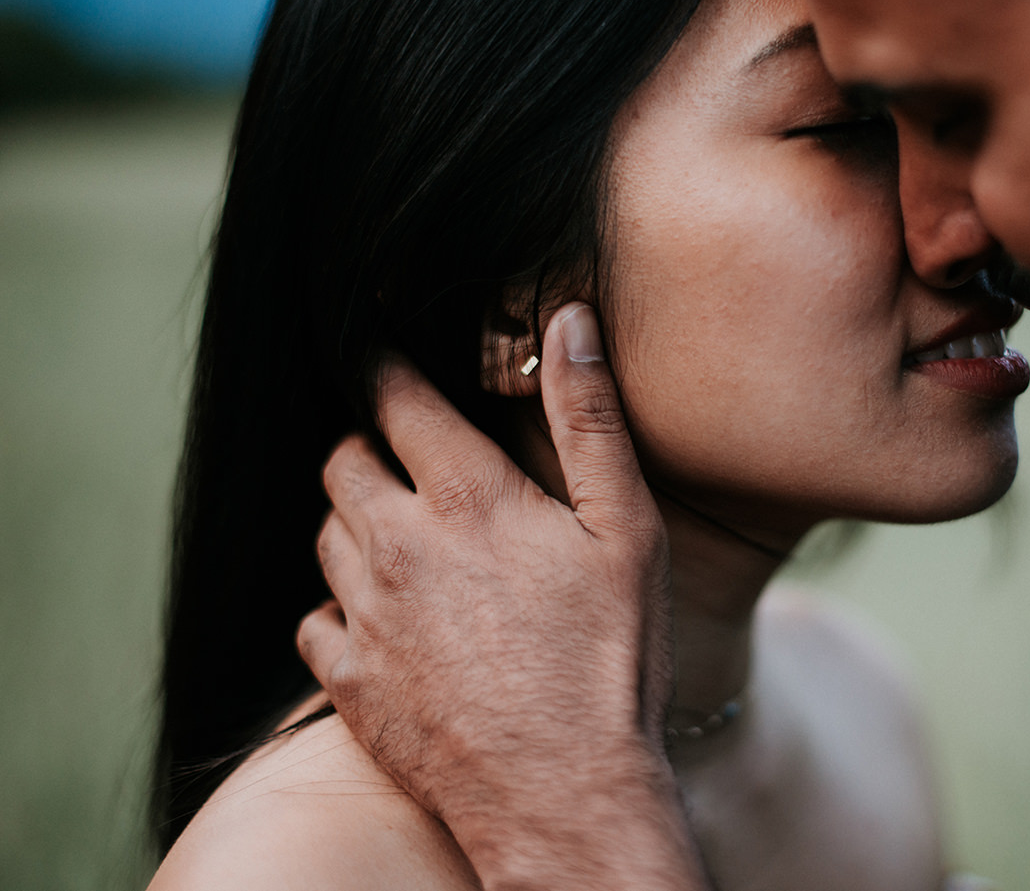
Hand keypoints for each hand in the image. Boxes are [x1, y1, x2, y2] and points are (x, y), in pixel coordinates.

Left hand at [296, 304, 704, 890]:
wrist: (567, 795)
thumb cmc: (611, 660)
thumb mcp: (626, 529)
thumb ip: (588, 419)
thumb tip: (566, 322)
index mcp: (467, 498)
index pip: (396, 398)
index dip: (385, 367)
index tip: (384, 357)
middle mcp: (398, 547)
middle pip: (342, 461)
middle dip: (370, 446)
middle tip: (409, 459)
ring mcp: (365, 618)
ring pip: (325, 537)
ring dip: (356, 523)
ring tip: (408, 540)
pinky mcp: (349, 682)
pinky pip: (314, 621)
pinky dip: (341, 607)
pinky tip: (390, 621)